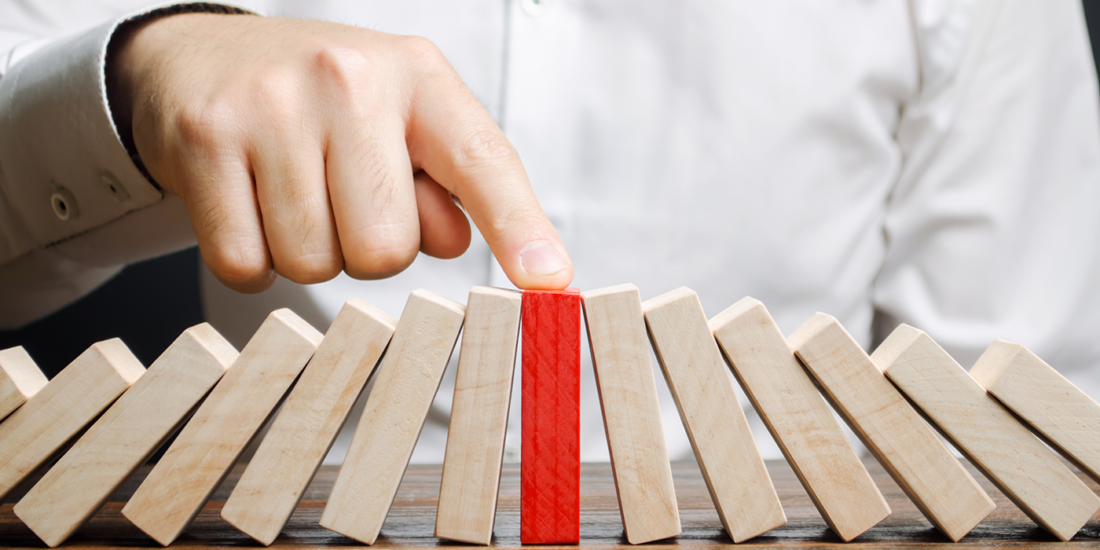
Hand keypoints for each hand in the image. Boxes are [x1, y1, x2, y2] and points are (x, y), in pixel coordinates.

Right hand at [107, 13, 572, 291]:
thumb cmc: (324, 103)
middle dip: (367, 249)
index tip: (550, 280)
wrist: (203, 56)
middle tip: (342, 199)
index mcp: (419, 76)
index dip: (518, 228)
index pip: (482, 162)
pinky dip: (252, 259)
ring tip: (293, 193)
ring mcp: (273, 106)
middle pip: (386, 250)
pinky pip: (247, 264)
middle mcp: (350, 78)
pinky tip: (249, 205)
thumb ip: (447, 187)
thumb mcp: (403, 122)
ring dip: (308, 253)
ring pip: (315, 263)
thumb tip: (457, 243)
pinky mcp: (206, 139)